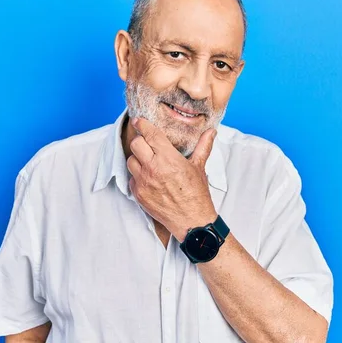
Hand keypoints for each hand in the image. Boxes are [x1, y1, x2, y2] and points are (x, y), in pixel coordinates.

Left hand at [127, 117, 217, 241]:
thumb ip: (203, 146)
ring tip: (148, 162)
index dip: (143, 125)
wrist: (191, 221)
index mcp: (168, 158)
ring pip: (130, 160)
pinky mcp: (139, 194)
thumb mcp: (199, 167)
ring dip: (137, 158)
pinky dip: (137, 176)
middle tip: (147, 143)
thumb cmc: (196, 194)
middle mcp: (153, 168)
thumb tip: (211, 132)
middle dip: (140, 141)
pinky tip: (149, 178)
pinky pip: (131, 178)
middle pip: (136, 144)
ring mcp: (144, 182)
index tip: (139, 120)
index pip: (150, 134)